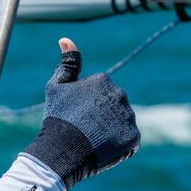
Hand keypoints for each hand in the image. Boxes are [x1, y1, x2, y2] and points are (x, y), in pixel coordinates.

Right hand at [23, 38, 140, 189]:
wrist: (62, 151)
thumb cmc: (57, 119)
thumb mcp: (57, 87)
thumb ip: (67, 63)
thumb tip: (66, 39)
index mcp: (104, 80)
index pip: (100, 94)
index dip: (87, 107)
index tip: (76, 116)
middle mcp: (121, 94)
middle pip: (114, 107)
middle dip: (102, 118)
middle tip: (84, 130)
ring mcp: (128, 117)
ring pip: (122, 124)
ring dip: (111, 132)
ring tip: (93, 142)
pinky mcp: (133, 137)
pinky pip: (128, 141)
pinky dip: (119, 146)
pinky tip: (103, 149)